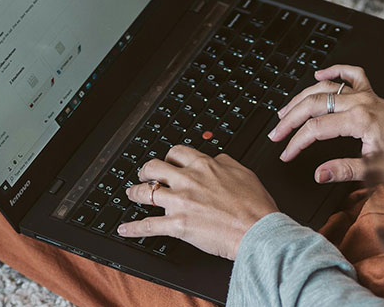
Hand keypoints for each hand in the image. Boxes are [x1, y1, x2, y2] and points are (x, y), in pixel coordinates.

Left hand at [117, 145, 277, 259]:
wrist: (258, 231)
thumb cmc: (255, 206)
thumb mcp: (243, 172)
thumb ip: (224, 162)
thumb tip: (216, 159)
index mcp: (204, 165)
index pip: (177, 152)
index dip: (169, 157)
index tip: (167, 162)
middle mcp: (188, 180)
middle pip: (154, 167)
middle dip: (146, 171)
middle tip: (144, 175)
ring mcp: (180, 202)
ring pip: (145, 192)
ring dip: (134, 193)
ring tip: (131, 194)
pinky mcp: (178, 225)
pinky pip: (148, 225)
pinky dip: (133, 228)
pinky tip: (124, 229)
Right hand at [268, 64, 383, 182]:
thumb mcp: (380, 171)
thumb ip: (346, 170)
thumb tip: (318, 174)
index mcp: (360, 120)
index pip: (316, 128)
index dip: (296, 142)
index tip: (286, 153)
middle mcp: (360, 102)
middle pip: (313, 104)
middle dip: (290, 119)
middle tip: (275, 133)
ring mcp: (366, 94)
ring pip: (325, 88)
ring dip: (301, 98)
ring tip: (285, 110)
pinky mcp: (373, 93)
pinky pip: (351, 74)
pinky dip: (333, 71)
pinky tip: (319, 74)